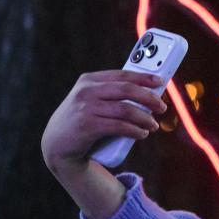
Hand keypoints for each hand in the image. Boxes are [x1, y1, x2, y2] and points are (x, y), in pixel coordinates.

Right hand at [41, 70, 166, 174]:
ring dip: (145, 118)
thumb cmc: (83, 120)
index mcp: (89, 80)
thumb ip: (112, 94)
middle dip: (149, 98)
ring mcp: (85, 108)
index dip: (144, 77)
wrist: (56, 144)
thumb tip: (149, 92)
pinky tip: (142, 133)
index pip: (122, 74)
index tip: (160, 82)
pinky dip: (135, 130)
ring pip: (126, 109)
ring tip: (153, 125)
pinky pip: (119, 126)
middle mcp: (86, 91)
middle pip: (127, 90)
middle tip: (162, 107)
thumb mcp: (91, 101)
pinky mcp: (87, 126)